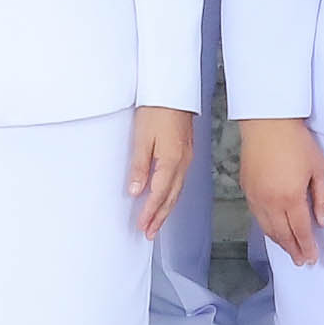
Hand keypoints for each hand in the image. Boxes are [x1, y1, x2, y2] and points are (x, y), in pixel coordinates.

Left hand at [129, 105, 195, 236]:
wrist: (173, 91)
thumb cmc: (157, 110)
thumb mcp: (142, 138)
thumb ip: (140, 166)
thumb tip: (136, 190)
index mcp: (171, 160)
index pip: (159, 194)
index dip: (150, 212)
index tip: (142, 226)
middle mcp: (182, 163)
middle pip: (171, 197)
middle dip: (160, 217)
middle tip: (149, 232)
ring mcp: (187, 158)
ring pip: (177, 191)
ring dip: (166, 208)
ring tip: (157, 222)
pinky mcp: (186, 152)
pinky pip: (180, 181)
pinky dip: (172, 195)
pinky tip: (167, 198)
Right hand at [240, 114, 323, 268]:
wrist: (267, 123)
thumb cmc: (295, 142)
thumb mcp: (319, 169)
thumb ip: (322, 198)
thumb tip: (322, 221)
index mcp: (290, 197)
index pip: (300, 231)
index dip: (307, 246)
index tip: (312, 258)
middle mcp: (270, 202)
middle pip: (282, 234)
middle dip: (293, 250)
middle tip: (301, 261)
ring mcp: (256, 197)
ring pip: (267, 228)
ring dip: (279, 242)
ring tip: (289, 250)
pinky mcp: (247, 189)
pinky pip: (257, 217)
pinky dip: (267, 228)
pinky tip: (273, 231)